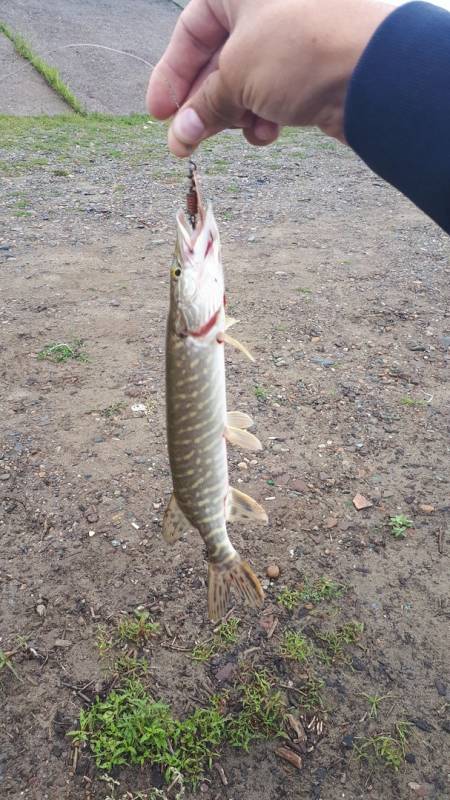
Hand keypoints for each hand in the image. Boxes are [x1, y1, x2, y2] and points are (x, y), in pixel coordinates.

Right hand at [147, 0, 391, 156]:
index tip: (160, 113)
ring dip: (234, 113)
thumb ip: (203, 105)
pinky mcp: (311, 68)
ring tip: (234, 132)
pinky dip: (265, 115)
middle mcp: (266, 5)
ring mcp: (292, 37)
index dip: (171, 74)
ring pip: (246, 81)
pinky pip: (273, 93)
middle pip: (218, 59)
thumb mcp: (236, 74)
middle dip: (202, 104)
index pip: (191, 30)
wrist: (374, 70)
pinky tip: (268, 130)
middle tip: (183, 141)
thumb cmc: (301, 48)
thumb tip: (179, 135)